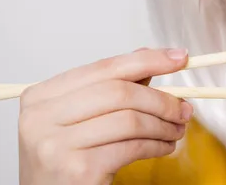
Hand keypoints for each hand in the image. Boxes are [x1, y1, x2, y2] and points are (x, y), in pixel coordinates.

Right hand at [18, 48, 192, 184]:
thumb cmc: (65, 160)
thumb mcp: (80, 118)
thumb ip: (111, 86)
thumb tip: (149, 56)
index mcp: (41, 96)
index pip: (105, 67)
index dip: (148, 60)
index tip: (179, 58)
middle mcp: (41, 118)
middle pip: (120, 92)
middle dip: (161, 99)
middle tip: (184, 108)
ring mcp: (57, 144)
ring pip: (130, 120)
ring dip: (163, 124)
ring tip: (177, 130)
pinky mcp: (78, 169)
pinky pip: (132, 147)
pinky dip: (157, 145)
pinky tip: (165, 147)